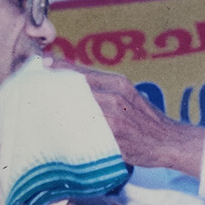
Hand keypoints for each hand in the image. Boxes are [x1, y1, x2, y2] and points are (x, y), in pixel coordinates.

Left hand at [46, 58, 204, 175]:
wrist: (169, 141)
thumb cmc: (146, 122)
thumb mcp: (130, 98)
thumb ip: (107, 93)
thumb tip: (80, 89)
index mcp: (118, 83)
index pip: (84, 71)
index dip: (62, 66)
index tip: (43, 63)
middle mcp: (116, 94)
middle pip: (77, 85)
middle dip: (56, 85)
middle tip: (35, 86)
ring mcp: (114, 113)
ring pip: (78, 105)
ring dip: (59, 106)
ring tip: (40, 107)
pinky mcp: (114, 132)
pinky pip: (87, 127)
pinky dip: (72, 126)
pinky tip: (58, 128)